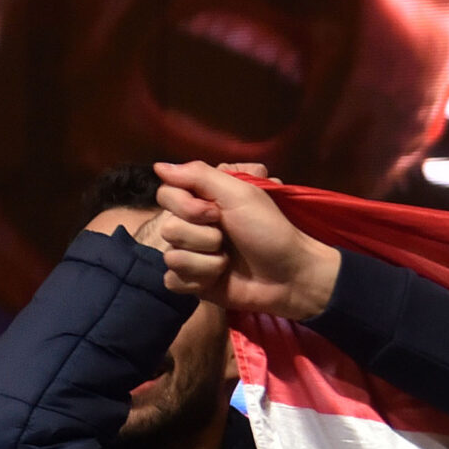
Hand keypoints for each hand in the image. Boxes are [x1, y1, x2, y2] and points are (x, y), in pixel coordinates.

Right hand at [151, 162, 340, 320]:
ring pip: (171, 256)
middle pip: (168, 227)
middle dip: (202, 236)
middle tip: (228, 238)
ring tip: (229, 261)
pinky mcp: (192, 282)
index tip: (214, 212)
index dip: (186, 205)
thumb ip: (200, 175)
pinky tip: (218, 280)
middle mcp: (192, 226)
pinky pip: (174, 281)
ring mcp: (191, 255)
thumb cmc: (270, 230)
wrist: (290, 275)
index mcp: (202, 201)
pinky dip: (200, 280)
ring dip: (207, 260)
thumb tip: (158, 166)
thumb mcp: (241, 193)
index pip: (166, 194)